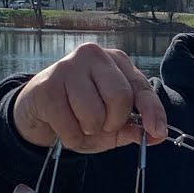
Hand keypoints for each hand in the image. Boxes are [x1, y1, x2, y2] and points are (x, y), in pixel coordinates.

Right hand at [12, 42, 167, 152]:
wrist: (37, 110)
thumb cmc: (79, 114)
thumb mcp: (111, 124)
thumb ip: (132, 128)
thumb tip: (156, 135)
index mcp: (116, 61)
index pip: (142, 87)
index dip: (152, 112)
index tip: (156, 132)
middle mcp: (94, 56)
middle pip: (120, 98)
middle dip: (113, 123)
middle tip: (100, 126)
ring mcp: (68, 66)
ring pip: (94, 114)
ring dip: (88, 131)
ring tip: (78, 123)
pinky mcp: (48, 85)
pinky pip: (70, 125)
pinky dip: (70, 137)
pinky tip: (62, 126)